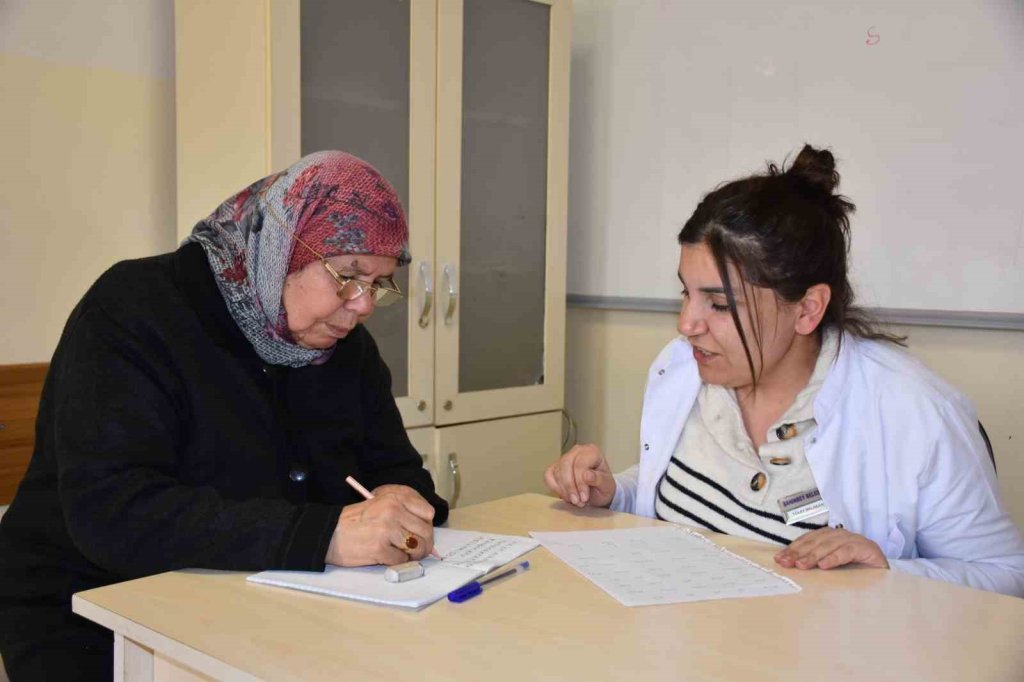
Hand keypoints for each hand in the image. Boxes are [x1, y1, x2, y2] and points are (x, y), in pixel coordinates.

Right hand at [326, 486, 435, 566]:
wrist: (329, 533)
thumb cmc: (355, 520)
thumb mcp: (379, 503)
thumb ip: (403, 510)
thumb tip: (427, 528)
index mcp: (394, 498)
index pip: (427, 512)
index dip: (426, 525)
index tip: (419, 532)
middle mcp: (393, 511)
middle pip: (426, 532)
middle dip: (424, 544)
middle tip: (415, 549)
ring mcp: (387, 530)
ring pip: (417, 547)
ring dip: (413, 555)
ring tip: (403, 554)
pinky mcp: (380, 548)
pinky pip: (401, 560)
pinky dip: (397, 562)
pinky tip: (387, 557)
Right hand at [544, 443, 615, 508]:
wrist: (598, 493)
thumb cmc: (603, 487)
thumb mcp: (608, 486)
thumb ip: (600, 479)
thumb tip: (587, 475)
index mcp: (592, 451)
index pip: (580, 463)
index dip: (580, 482)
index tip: (584, 498)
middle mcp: (577, 451)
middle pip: (566, 465)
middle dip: (570, 486)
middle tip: (577, 501)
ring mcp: (565, 458)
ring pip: (556, 471)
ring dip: (564, 489)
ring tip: (574, 501)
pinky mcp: (555, 468)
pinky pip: (548, 476)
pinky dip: (554, 488)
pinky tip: (565, 495)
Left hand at [774, 527, 888, 570]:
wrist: (887, 578)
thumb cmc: (857, 573)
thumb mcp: (833, 567)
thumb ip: (817, 563)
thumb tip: (792, 567)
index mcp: (831, 537)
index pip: (808, 540)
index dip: (794, 549)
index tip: (780, 559)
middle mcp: (841, 535)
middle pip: (816, 541)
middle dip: (799, 552)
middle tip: (786, 563)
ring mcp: (855, 540)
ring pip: (830, 545)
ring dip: (814, 555)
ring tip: (801, 565)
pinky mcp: (867, 548)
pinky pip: (847, 551)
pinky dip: (835, 557)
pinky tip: (825, 565)